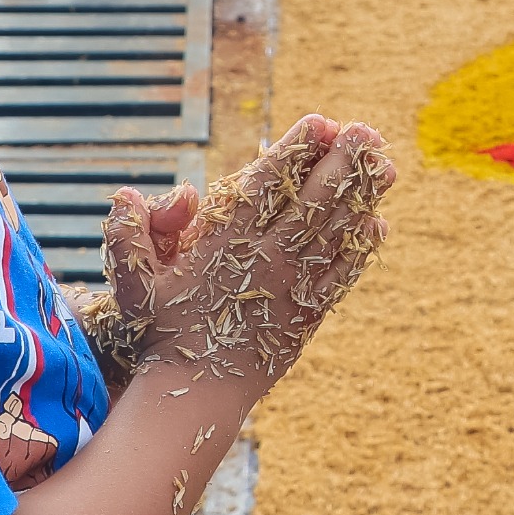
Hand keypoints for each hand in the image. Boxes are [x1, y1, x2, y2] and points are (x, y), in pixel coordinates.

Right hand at [99, 115, 394, 385]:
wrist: (194, 394)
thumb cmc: (160, 333)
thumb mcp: (133, 284)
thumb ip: (127, 237)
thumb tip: (126, 194)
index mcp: (226, 244)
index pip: (266, 186)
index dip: (294, 150)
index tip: (320, 120)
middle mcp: (266, 261)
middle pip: (313, 203)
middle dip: (342, 164)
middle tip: (367, 131)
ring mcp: (291, 289)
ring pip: (334, 234)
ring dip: (363, 198)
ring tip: (386, 166)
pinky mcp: (307, 316)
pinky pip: (341, 275)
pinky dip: (360, 249)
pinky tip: (377, 224)